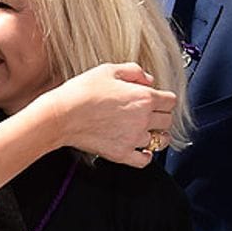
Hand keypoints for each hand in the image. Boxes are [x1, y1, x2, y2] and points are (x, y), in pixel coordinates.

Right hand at [43, 63, 175, 167]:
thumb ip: (134, 71)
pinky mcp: (121, 154)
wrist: (61, 115)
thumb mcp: (108, 70)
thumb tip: (149, 79)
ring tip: (145, 131)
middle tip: (150, 114)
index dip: (164, 99)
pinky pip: (144, 160)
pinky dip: (146, 156)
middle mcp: (142, 119)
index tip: (158, 100)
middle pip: (168, 121)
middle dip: (161, 116)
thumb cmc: (81, 92)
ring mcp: (133, 139)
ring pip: (159, 141)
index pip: (171, 101)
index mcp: (143, 97)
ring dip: (154, 135)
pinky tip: (141, 150)